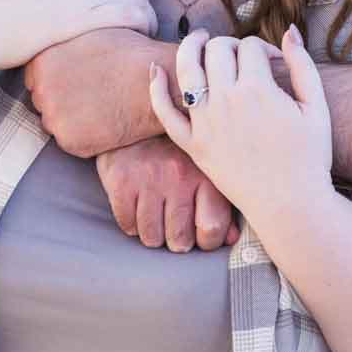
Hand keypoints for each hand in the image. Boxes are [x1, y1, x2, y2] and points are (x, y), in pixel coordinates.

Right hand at [95, 140, 238, 251]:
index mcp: (205, 174)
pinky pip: (127, 224)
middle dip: (177, 241)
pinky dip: (131, 223)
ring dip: (153, 234)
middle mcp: (179, 177)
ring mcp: (148, 179)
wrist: (138, 110)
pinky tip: (138, 208)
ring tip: (156, 218)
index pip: (212, 228)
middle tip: (175, 230)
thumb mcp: (205, 166)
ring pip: (151, 237)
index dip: (207, 241)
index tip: (201, 236)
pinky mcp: (121, 180)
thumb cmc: (177, 146)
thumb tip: (231, 237)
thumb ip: (221, 202)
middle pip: (180, 240)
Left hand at [149, 25, 333, 223]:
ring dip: (189, 46)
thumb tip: (289, 31)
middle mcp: (227, 101)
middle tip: (239, 54)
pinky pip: (165, 113)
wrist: (290, 204)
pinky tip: (154, 70)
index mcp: (259, 89)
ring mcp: (206, 123)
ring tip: (198, 40)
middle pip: (217, 50)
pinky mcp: (193, 145)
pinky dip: (156, 89)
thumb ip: (303, 65)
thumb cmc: (309, 158)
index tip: (273, 61)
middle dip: (229, 43)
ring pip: (186, 69)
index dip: (264, 47)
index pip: (251, 46)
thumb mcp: (316, 108)